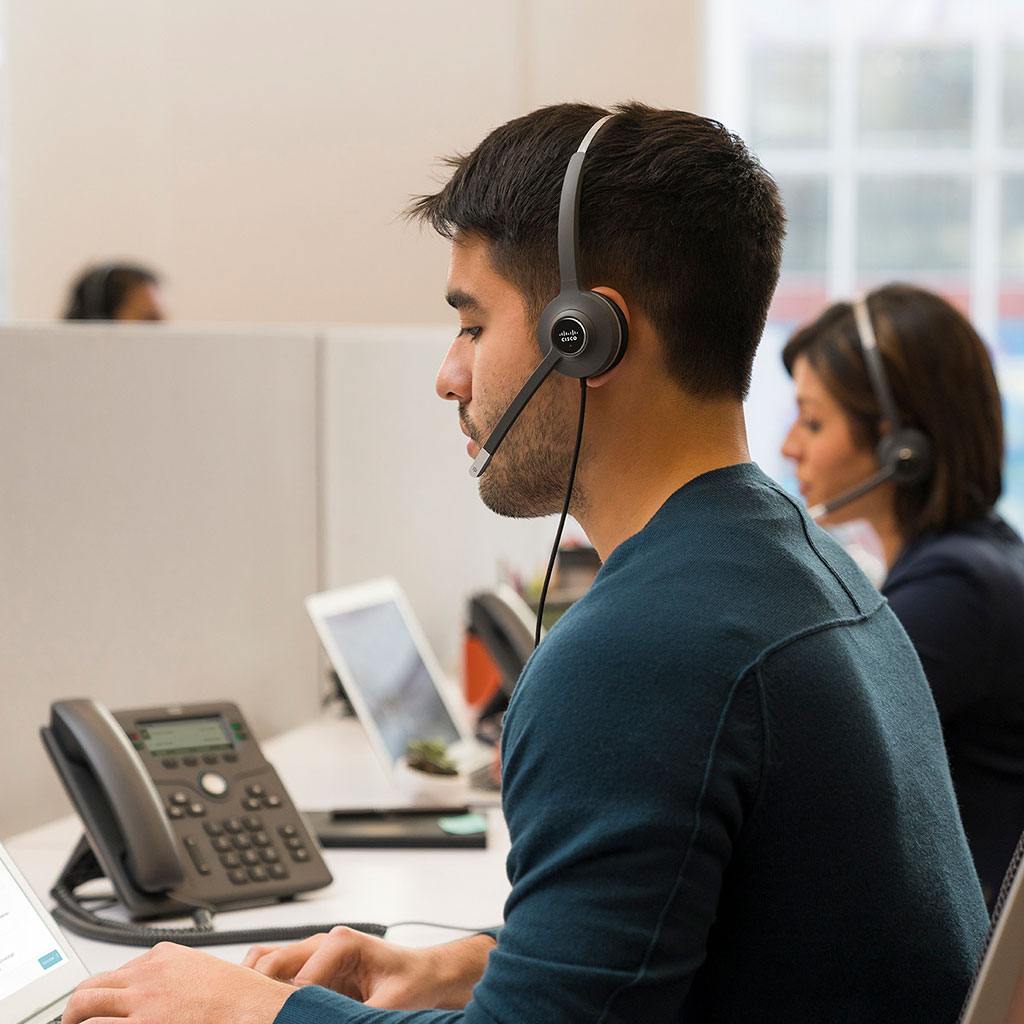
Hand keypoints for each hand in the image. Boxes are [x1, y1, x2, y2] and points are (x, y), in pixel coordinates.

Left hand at [61, 941, 293, 1023]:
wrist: (254, 1008)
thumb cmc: (239, 995)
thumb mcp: (203, 973)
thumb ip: (175, 978)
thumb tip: (163, 996)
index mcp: (163, 957)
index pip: (117, 973)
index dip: (107, 995)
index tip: (104, 1008)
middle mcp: (147, 975)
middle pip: (91, 987)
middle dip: (76, 1009)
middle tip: (75, 1023)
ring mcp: (142, 1003)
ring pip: (85, 1007)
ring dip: (76, 1022)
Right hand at [244, 927, 493, 1010]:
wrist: (426, 974)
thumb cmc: (413, 982)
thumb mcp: (389, 1006)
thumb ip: (356, 1018)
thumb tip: (328, 1023)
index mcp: (341, 942)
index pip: (295, 978)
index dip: (284, 1007)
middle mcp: (323, 942)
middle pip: (269, 961)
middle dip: (259, 993)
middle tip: (254, 1020)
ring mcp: (315, 952)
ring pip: (266, 962)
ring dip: (257, 987)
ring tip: (253, 1016)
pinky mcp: (313, 966)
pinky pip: (277, 972)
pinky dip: (265, 989)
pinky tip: (267, 1011)